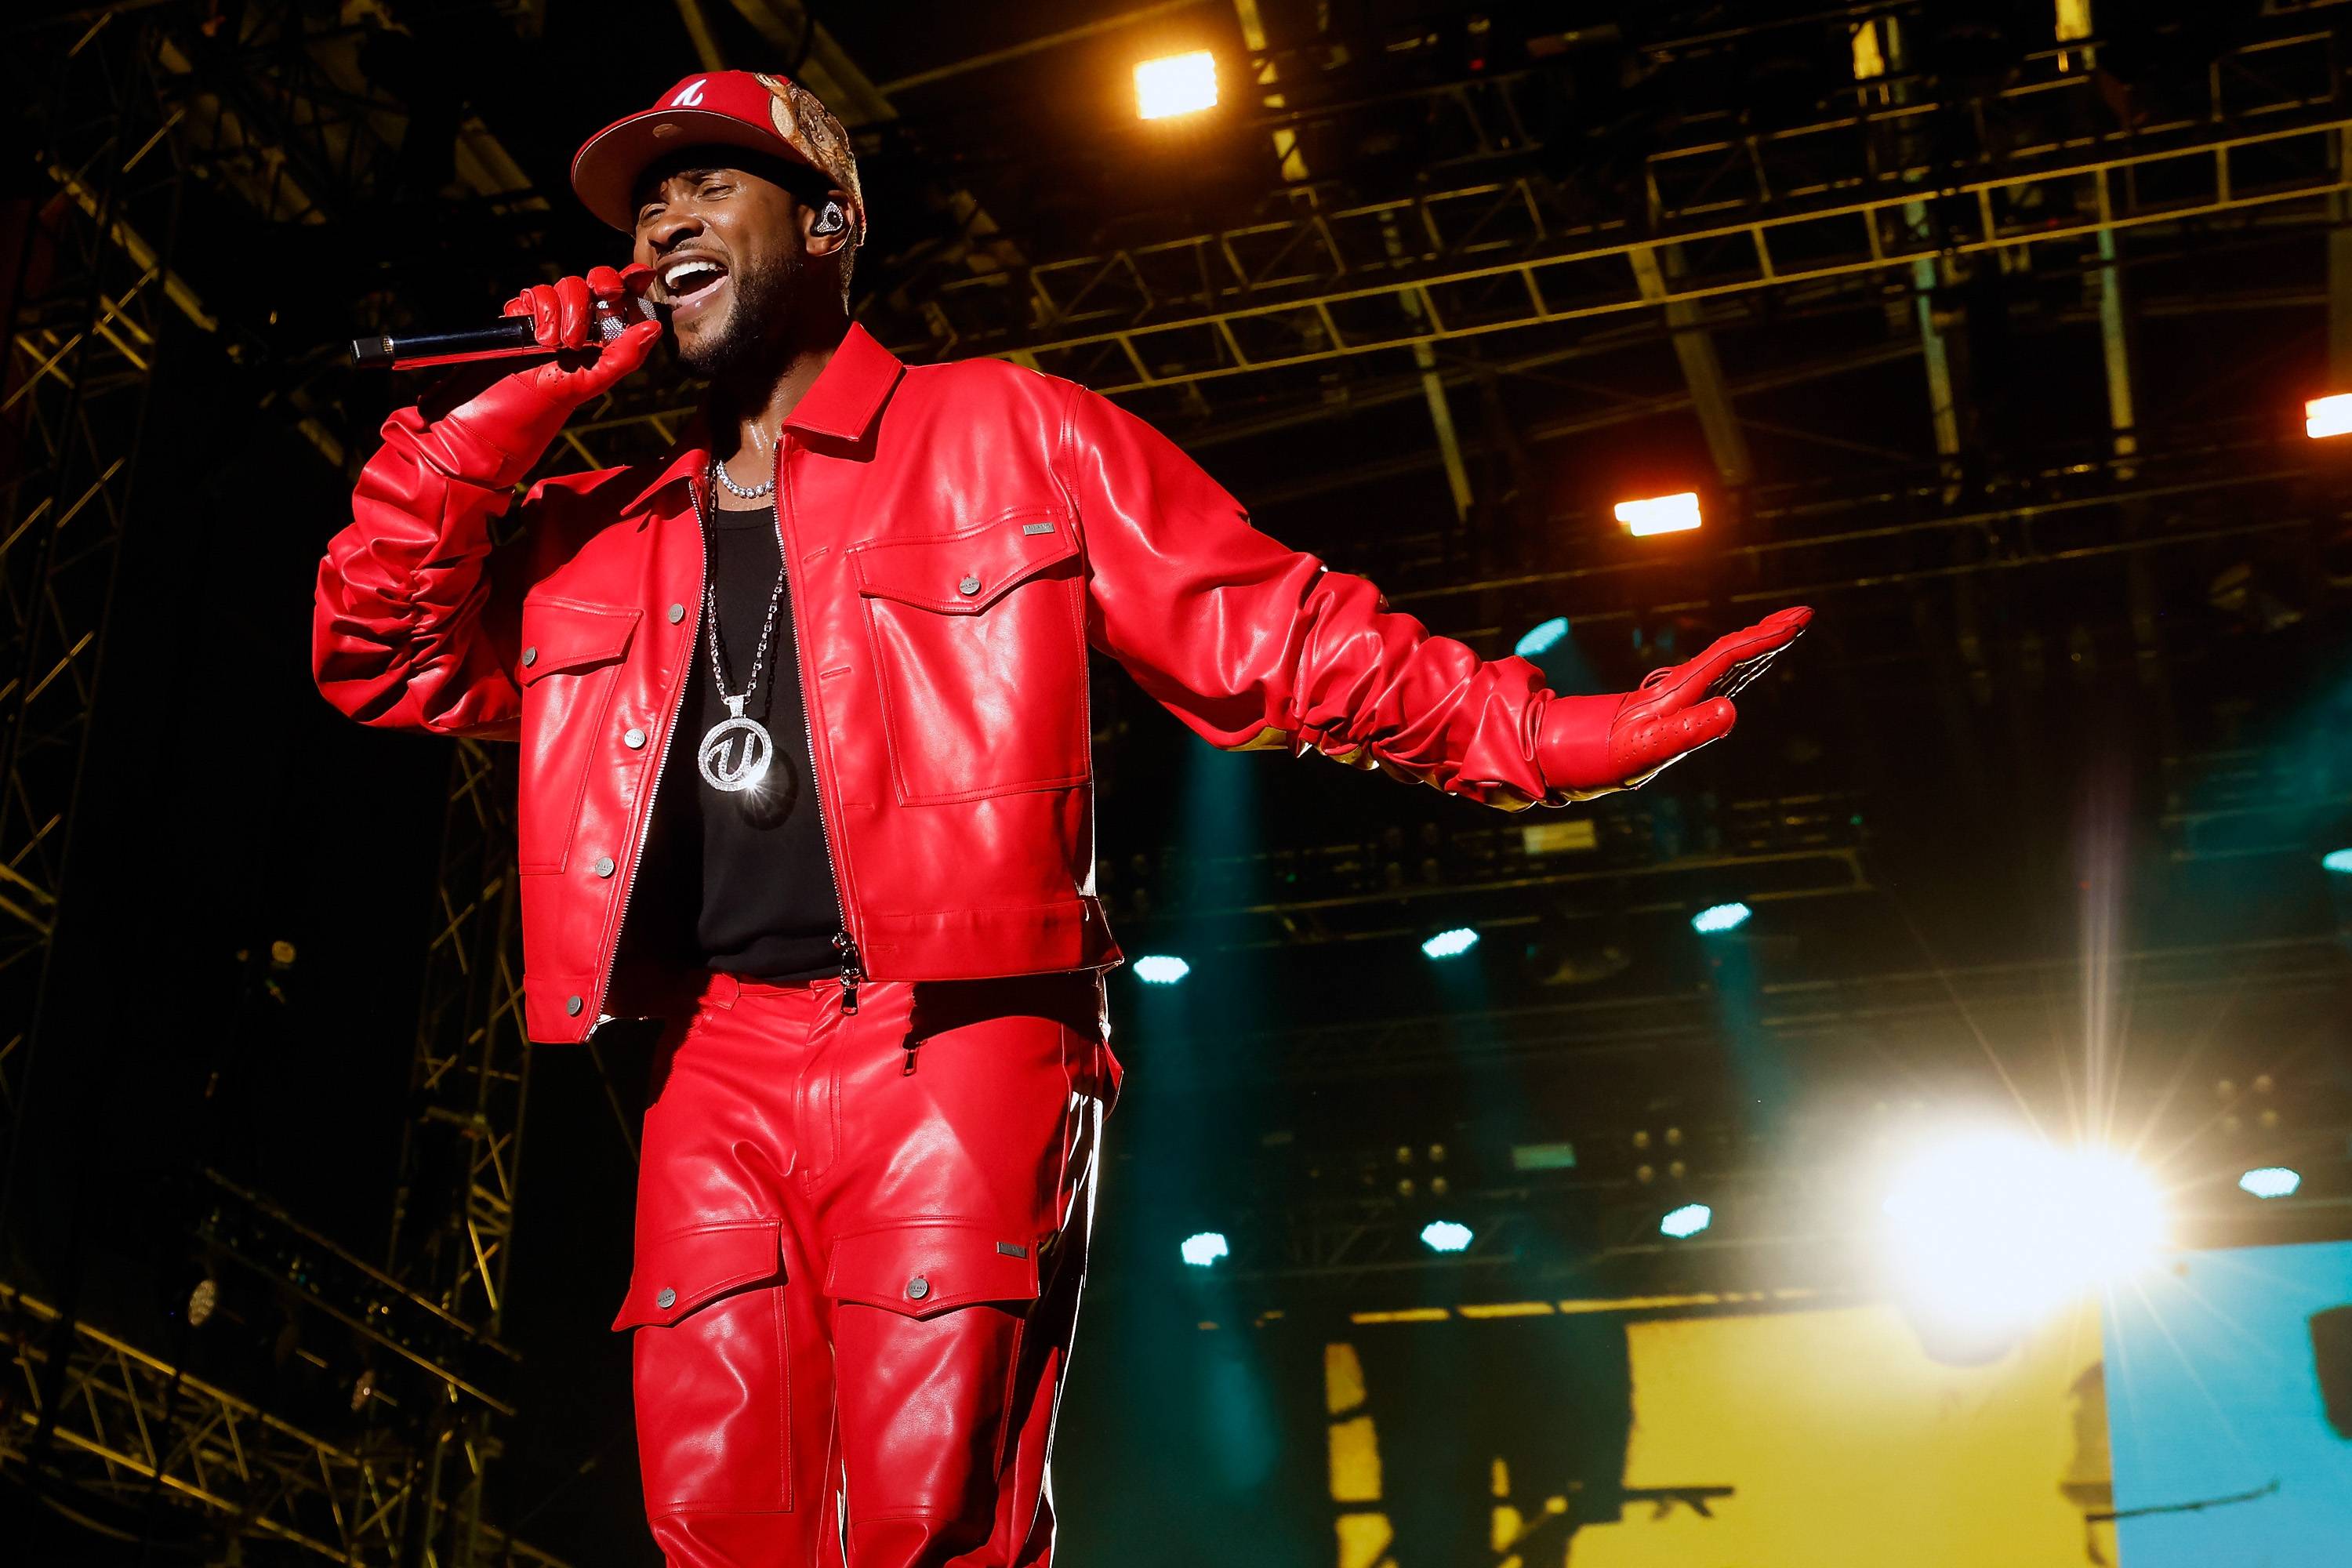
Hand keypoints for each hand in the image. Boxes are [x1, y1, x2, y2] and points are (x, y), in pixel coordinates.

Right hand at [500, 264, 660, 404]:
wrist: (523, 398)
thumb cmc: (565, 388)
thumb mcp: (601, 376)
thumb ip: (628, 353)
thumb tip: (655, 327)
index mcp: (606, 322)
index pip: (623, 289)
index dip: (633, 276)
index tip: (642, 274)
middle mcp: (583, 308)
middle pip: (597, 278)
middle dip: (600, 288)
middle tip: (599, 308)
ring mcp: (556, 305)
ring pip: (569, 284)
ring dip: (567, 315)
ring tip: (561, 345)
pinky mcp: (529, 306)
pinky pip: (538, 293)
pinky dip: (543, 315)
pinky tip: (542, 339)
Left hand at [1537, 606, 1812, 797]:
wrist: (1565, 755)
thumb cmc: (1605, 757)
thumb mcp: (1651, 748)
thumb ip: (1690, 731)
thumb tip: (1732, 712)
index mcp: (1680, 692)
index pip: (1730, 655)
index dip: (1766, 637)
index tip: (1798, 618)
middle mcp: (1679, 688)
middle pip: (1731, 652)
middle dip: (1768, 634)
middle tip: (1803, 615)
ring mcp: (1674, 697)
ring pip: (1723, 663)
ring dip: (1756, 647)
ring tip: (1785, 633)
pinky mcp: (1668, 708)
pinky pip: (1711, 679)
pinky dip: (1736, 667)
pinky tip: (1743, 669)